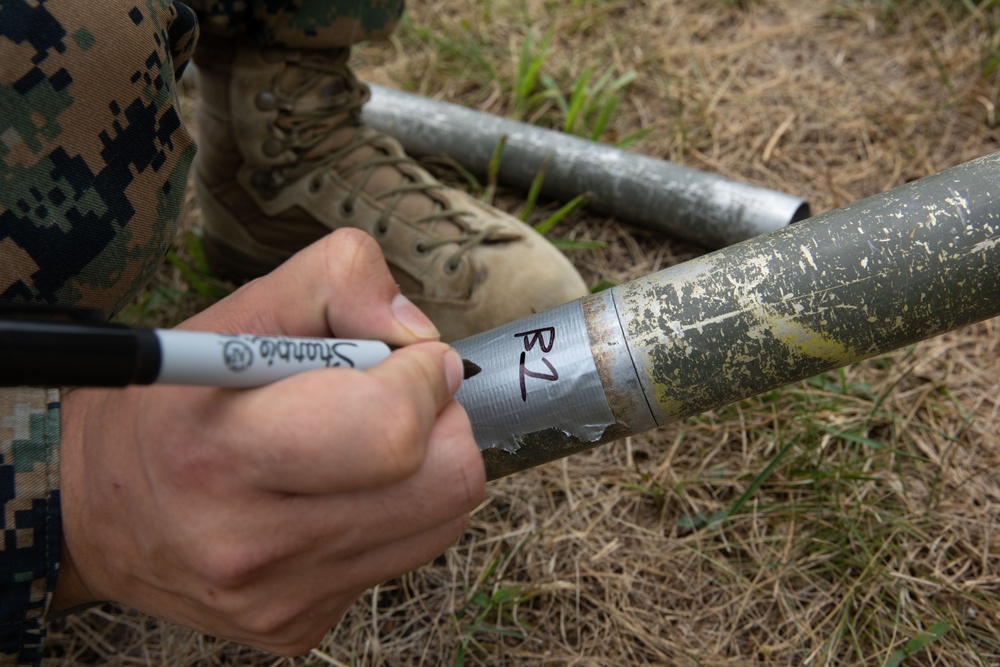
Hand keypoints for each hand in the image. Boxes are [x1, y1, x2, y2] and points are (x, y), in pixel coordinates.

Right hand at [53, 229, 485, 654]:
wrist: (92, 512)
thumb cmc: (169, 404)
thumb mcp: (238, 312)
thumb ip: (338, 282)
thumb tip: (420, 332)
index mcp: (226, 453)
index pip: (393, 431)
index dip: (424, 379)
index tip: (408, 359)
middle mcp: (253, 544)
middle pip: (447, 483)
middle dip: (440, 425)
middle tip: (394, 401)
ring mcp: (279, 599)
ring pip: (441, 521)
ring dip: (423, 471)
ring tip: (359, 447)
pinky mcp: (296, 626)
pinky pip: (401, 559)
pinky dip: (389, 516)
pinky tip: (333, 495)